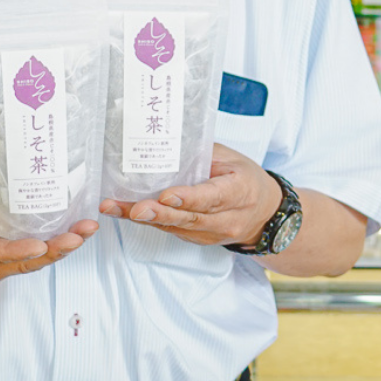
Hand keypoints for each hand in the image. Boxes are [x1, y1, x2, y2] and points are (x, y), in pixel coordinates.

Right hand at [0, 182, 98, 283]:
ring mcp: (4, 264)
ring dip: (65, 245)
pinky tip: (78, 228)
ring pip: (39, 259)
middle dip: (56, 249)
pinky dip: (59, 241)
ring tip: (87, 230)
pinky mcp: (15, 256)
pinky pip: (39, 252)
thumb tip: (1, 172)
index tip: (39, 246)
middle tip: (79, 236)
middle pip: (28, 262)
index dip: (19, 251)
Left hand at [99, 145, 279, 250]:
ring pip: (176, 227)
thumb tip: (169, 141)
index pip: (212, 197)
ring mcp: (211, 233)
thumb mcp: (232, 159)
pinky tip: (123, 211)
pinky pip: (171, 230)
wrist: (265, 214)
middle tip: (135, 209)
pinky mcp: (198, 239)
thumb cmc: (246, 179)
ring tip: (115, 208)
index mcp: (239, 192)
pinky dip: (148, 221)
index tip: (167, 196)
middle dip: (159, 214)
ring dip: (144, 219)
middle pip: (190, 218)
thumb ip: (203, 154)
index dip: (189, 198)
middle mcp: (226, 218)